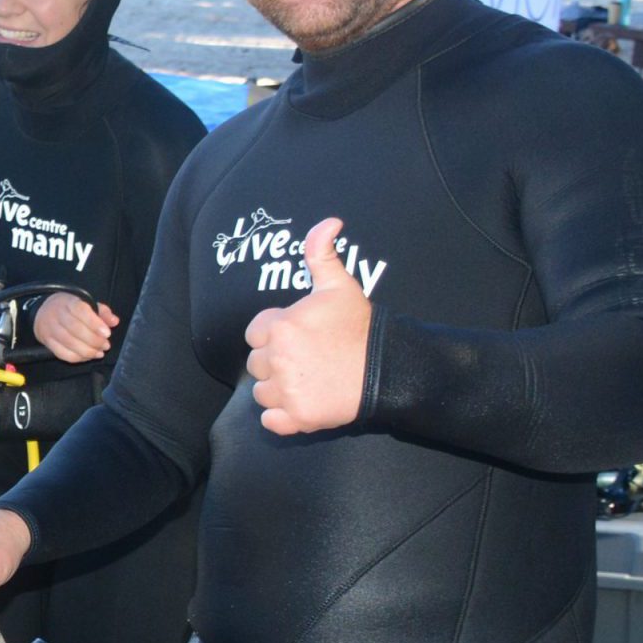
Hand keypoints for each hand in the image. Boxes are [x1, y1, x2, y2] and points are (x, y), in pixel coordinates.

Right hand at [32, 292, 118, 362]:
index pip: (81, 310)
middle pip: (75, 329)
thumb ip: (103, 312)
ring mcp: (50, 329)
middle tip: (106, 345)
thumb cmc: (70, 309)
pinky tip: (88, 356)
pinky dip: (78, 358)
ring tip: (99, 352)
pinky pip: (63, 354)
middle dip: (94, 340)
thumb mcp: (87, 304)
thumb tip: (114, 321)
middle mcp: (57, 314)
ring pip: (70, 343)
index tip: (107, 333)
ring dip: (88, 351)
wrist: (44, 312)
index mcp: (69, 302)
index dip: (94, 323)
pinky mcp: (47, 342)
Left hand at [244, 218, 371, 435]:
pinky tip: (298, 403)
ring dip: (276, 388)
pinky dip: (279, 417)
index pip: (255, 332)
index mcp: (280, 326)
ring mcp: (286, 392)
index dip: (273, 332)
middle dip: (274, 360)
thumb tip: (329, 222)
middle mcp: (277, 359)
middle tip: (304, 358)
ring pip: (261, 392)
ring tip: (304, 379)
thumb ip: (322, 252)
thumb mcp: (340, 284)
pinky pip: (269, 421)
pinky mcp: (296, 418)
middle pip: (256, 362)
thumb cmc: (359, 327)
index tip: (296, 335)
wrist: (387, 369)